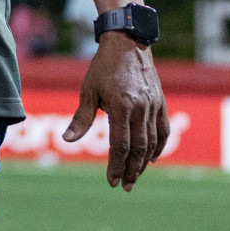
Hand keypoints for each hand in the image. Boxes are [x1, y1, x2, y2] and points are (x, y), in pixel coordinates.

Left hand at [63, 32, 169, 189]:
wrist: (127, 44)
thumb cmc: (103, 67)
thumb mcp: (88, 90)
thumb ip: (81, 118)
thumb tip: (66, 140)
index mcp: (121, 106)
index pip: (120, 145)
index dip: (116, 165)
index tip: (112, 181)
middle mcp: (140, 109)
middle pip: (138, 149)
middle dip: (131, 170)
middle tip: (125, 186)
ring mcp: (154, 107)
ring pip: (152, 142)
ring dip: (144, 163)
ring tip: (135, 176)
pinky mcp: (161, 103)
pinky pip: (163, 131)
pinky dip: (158, 147)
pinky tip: (150, 158)